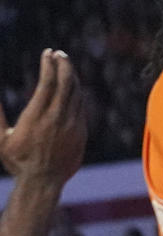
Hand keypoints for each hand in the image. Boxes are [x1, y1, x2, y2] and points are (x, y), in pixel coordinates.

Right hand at [0, 49, 86, 186]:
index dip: (48, 64)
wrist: (43, 182)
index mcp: (36, 118)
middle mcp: (56, 118)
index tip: (47, 52)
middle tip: (58, 54)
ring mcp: (71, 124)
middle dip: (63, 64)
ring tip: (64, 66)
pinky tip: (71, 85)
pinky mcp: (81, 130)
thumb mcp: (1, 140)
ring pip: (76, 91)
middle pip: (66, 82)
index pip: (47, 83)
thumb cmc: (18, 161)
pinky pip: (81, 104)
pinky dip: (76, 91)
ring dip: (71, 75)